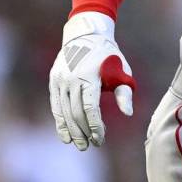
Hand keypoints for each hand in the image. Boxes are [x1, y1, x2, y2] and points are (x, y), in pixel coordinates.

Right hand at [48, 12, 136, 149]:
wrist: (86, 35)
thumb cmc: (109, 56)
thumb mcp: (122, 70)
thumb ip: (124, 92)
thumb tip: (128, 114)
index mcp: (89, 76)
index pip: (90, 108)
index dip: (95, 125)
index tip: (100, 138)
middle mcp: (71, 79)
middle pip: (75, 112)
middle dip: (84, 131)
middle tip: (92, 145)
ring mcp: (59, 80)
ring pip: (63, 112)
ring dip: (71, 130)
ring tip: (79, 144)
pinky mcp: (53, 81)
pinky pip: (55, 106)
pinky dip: (60, 121)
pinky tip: (65, 135)